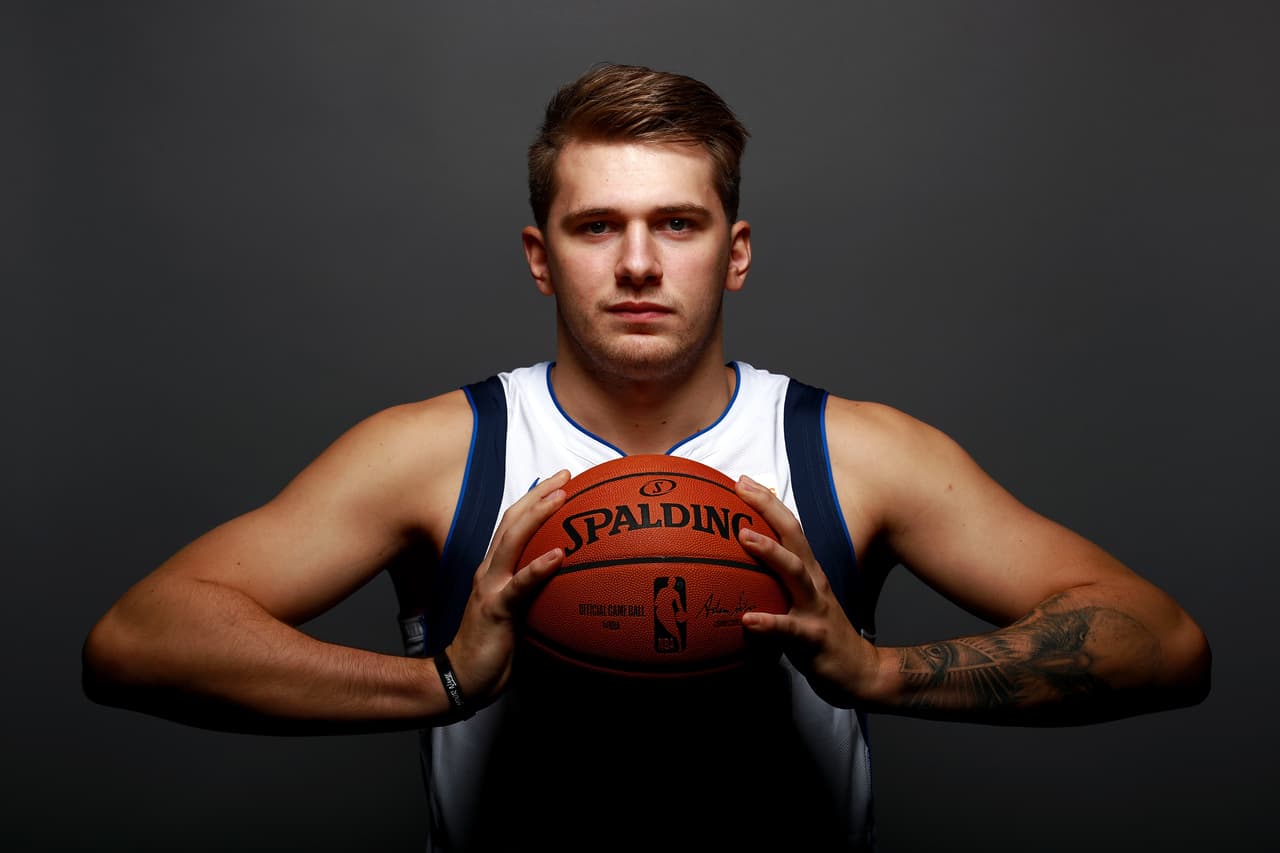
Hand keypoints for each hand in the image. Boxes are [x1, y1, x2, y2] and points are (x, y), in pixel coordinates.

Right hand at [444, 470, 569, 708]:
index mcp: (494, 569)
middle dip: (539, 494)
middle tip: (567, 476)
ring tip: (562, 498)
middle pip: (513, 521)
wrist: (462, 678)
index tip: (561, 482)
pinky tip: (559, 555)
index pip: (514, 524)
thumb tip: (567, 579)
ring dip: (538, 516)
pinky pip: (520, 585)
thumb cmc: (493, 646)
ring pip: (512, 542)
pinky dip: (538, 567)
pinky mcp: (496, 610)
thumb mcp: (517, 611)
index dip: (535, 499)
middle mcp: (489, 570)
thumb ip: (533, 590)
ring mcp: (490, 588)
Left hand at [734, 475, 881, 707]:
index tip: (742, 481)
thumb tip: (734, 569)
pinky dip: (769, 623)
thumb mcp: (798, 601)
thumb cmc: (819, 634)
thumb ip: (774, 583)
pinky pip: (789, 629)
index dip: (767, 502)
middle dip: (768, 509)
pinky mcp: (814, 638)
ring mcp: (815, 608)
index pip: (789, 528)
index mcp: (808, 571)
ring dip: (770, 553)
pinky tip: (747, 620)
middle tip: (742, 489)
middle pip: (794, 536)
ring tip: (744, 537)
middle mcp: (814, 582)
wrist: (860, 672)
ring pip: (795, 574)